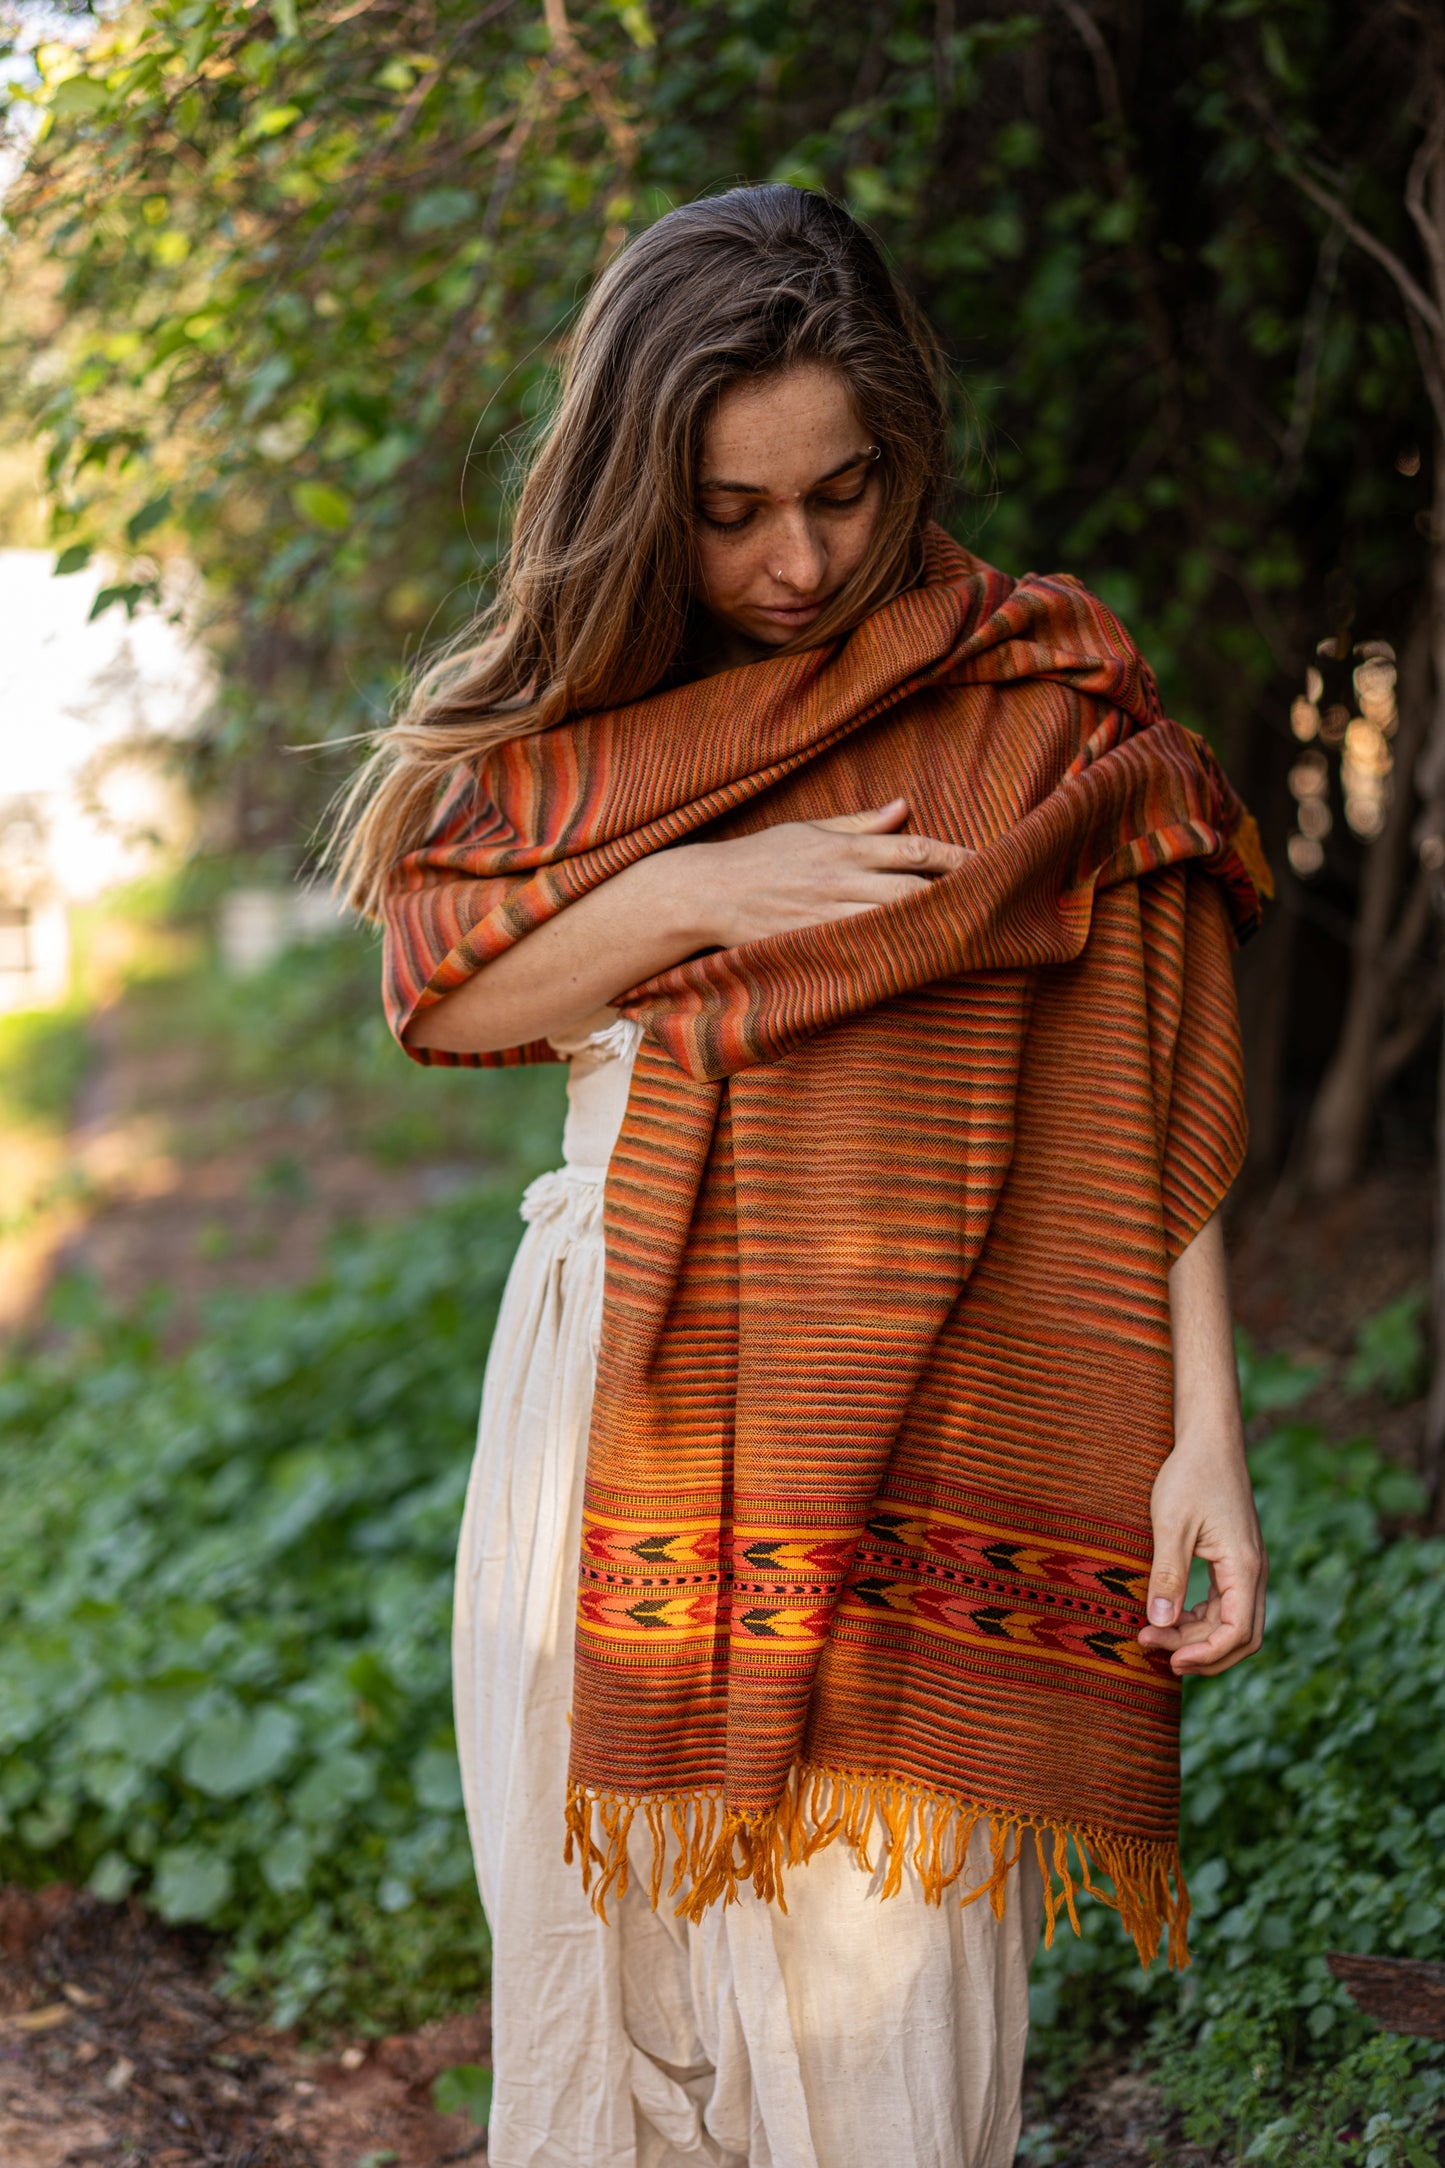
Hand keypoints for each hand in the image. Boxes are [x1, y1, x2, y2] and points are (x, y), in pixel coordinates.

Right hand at [682, 797, 970, 950]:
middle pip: (912, 888)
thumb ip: (860, 823)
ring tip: (967, 933)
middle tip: (993, 903)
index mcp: (843, 847)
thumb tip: (904, 807)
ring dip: (929, 927)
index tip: (987, 863)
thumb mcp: (809, 828)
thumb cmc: (760, 857)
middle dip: (954, 896)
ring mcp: (827, 914)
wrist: (709, 892)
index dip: (954, 857)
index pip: (913, 848)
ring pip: (892, 921)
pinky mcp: (813, 942)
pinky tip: (917, 958)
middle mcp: (841, 879)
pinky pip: (863, 948)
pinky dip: (893, 952)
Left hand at [1137, 1439, 1266, 1677]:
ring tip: (1153, 1635)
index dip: (1205, 1654)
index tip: (1169, 1658)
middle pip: (1241, 1638)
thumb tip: (1159, 1623)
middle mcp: (1253, 1573)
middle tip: (1152, 1647)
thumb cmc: (1191, 1475)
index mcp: (1244, 1567)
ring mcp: (1246, 1569)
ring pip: (1232, 1624)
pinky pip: (1225, 1606)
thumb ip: (1167, 1574)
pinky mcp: (1235, 1563)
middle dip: (1200, 1652)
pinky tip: (1170, 1617)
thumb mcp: (1171, 1524)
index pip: (1237, 1632)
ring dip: (1197, 1638)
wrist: (1209, 1442)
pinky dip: (1200, 1620)